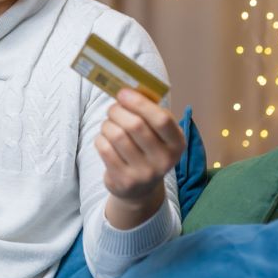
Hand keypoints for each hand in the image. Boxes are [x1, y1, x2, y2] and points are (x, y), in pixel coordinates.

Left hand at [95, 88, 184, 209]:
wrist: (140, 188)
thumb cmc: (147, 148)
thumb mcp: (157, 132)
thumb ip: (148, 111)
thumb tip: (127, 89)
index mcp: (177, 143)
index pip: (162, 119)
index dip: (139, 103)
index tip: (123, 93)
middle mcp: (164, 160)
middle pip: (135, 125)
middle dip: (118, 111)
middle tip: (113, 108)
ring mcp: (144, 173)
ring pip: (116, 135)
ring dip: (107, 124)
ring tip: (109, 125)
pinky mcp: (124, 181)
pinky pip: (104, 148)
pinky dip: (101, 138)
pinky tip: (106, 140)